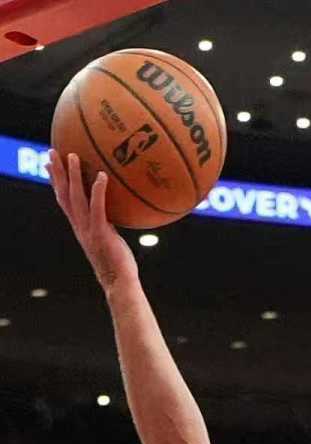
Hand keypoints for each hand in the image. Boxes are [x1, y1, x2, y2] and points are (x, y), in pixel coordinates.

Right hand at [49, 151, 139, 294]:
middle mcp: (80, 226)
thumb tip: (116, 214)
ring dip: (72, 175)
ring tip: (72, 155)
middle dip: (56, 173)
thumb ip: (107, 226)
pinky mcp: (101, 233)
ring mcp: (89, 230)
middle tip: (52, 152)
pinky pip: (98, 208)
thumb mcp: (109, 240)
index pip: (63, 201)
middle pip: (63, 195)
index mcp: (80, 228)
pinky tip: (102, 176)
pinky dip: (98, 191)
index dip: (55, 183)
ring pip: (76, 197)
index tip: (49, 166)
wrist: (119, 283)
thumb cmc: (118, 264)